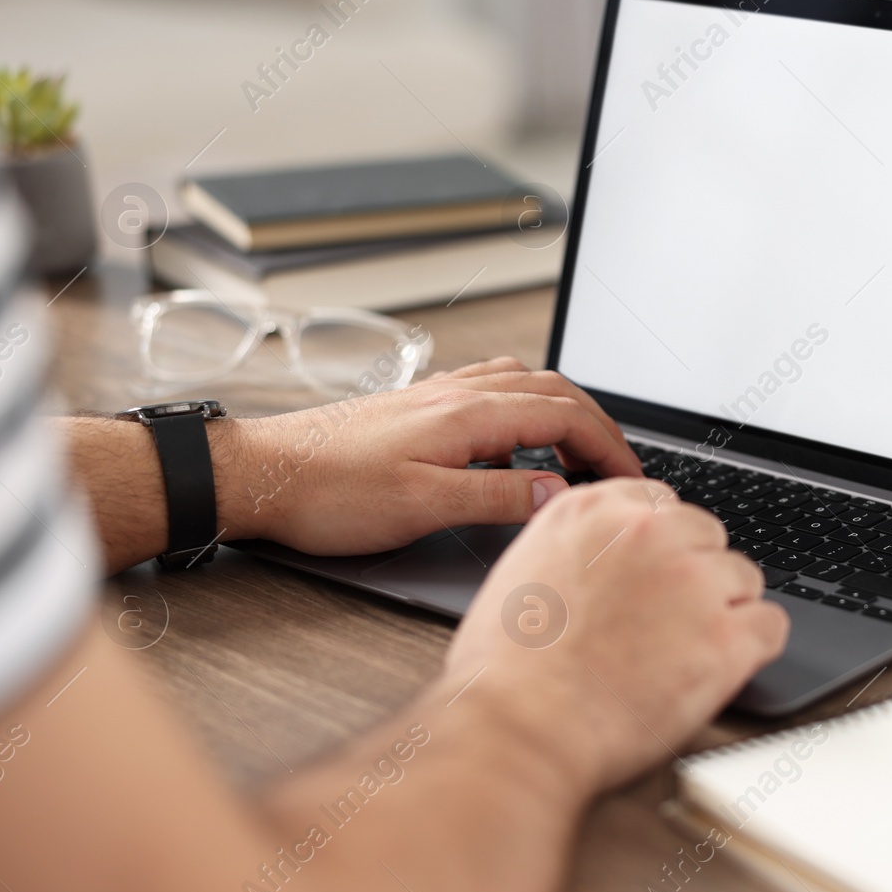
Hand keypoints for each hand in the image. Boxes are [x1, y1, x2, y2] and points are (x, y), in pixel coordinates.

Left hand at [217, 358, 642, 554]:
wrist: (261, 474)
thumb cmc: (328, 492)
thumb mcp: (421, 507)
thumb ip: (495, 496)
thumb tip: (557, 493)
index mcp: (468, 414)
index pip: (566, 416)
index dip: (609, 447)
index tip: (630, 479)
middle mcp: (457, 394)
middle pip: (555, 391)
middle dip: (599, 426)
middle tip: (620, 468)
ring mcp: (437, 396)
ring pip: (525, 384)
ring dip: (565, 411)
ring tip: (580, 452)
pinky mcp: (418, 408)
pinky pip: (492, 391)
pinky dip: (526, 408)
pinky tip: (515, 442)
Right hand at [441, 477, 790, 795]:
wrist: (519, 729)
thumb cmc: (506, 672)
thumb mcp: (524, 573)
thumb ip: (575, 548)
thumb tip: (605, 557)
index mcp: (594, 511)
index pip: (660, 504)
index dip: (662, 546)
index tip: (655, 575)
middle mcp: (648, 533)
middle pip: (707, 536)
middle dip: (695, 574)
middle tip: (667, 622)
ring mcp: (692, 582)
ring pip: (743, 578)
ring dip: (724, 611)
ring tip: (683, 653)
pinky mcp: (726, 637)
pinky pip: (771, 625)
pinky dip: (753, 648)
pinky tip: (720, 668)